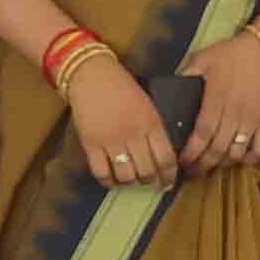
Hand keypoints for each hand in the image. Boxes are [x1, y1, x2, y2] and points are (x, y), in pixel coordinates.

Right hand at [66, 57, 177, 188]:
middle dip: (150, 180)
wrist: (93, 76)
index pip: (166, 158)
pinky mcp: (90, 144)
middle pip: (146, 171)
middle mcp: (133, 134)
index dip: (169, 175)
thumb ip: (155, 127)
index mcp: (152, 122)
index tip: (169, 182)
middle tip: (149, 181)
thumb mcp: (148, 104)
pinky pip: (101, 173)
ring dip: (130, 182)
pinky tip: (112, 179)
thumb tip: (163, 154)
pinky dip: (108, 181)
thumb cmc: (123, 88)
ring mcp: (111, 140)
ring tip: (131, 179)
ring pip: (126, 175)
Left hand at [178, 28, 259, 174]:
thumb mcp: (204, 58)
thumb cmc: (234, 53)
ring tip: (214, 165)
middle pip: (216, 150)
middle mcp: (234, 115)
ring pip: (236, 153)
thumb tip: (171, 85)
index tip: (182, 162)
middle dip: (202, 166)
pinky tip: (241, 159)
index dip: (190, 154)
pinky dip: (250, 158)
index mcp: (216, 102)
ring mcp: (252, 120)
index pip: (201, 136)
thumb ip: (187, 73)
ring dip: (223, 164)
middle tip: (192, 172)